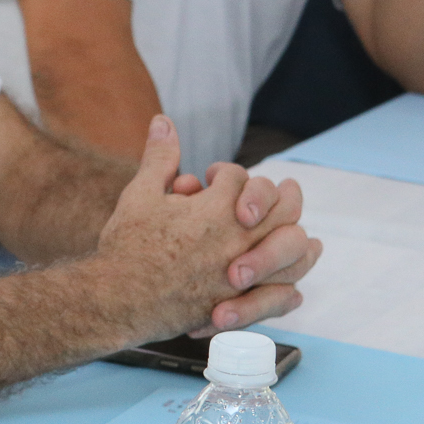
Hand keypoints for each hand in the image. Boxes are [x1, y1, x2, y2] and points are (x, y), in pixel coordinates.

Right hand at [91, 115, 321, 340]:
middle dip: (284, 194)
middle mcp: (238, 238)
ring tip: (305, 238)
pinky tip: (293, 288)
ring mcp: (242, 273)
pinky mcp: (237, 303)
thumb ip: (160, 157)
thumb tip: (163, 120)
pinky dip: (288, 290)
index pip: (241, 178)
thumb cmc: (127, 247)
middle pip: (283, 208)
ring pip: (291, 251)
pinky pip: (279, 295)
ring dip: (299, 240)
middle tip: (289, 189)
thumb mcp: (141, 194)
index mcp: (217, 208)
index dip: (226, 173)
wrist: (118, 299)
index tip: (211, 177)